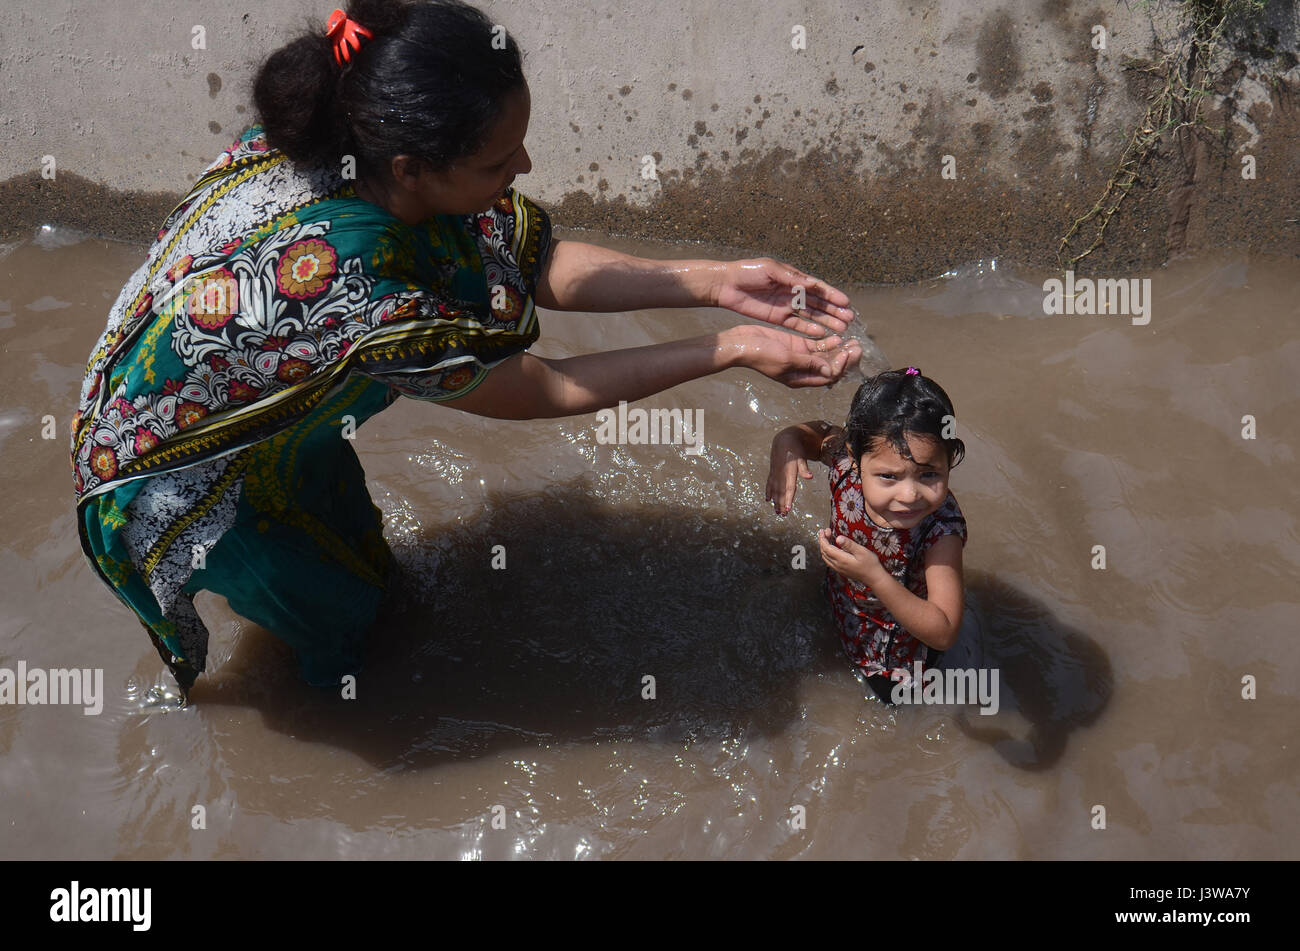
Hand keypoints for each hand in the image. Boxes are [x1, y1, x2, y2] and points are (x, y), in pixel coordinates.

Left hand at [714, 258, 857, 337]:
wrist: (726, 284)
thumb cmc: (748, 271)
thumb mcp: (770, 269)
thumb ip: (790, 277)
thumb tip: (812, 284)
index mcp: (794, 278)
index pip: (818, 288)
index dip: (833, 295)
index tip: (846, 303)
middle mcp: (793, 292)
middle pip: (818, 303)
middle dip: (834, 311)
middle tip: (849, 320)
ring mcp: (787, 306)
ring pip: (811, 316)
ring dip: (826, 322)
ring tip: (841, 329)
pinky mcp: (778, 317)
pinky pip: (797, 325)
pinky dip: (809, 330)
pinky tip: (821, 334)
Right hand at [731, 325, 861, 387]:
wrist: (741, 344)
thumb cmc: (761, 355)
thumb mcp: (786, 360)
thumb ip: (809, 363)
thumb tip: (830, 369)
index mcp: (800, 379)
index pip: (828, 376)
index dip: (841, 366)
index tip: (848, 352)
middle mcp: (803, 370)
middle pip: (830, 367)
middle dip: (845, 358)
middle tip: (858, 347)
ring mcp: (800, 357)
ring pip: (826, 356)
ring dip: (839, 350)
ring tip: (852, 341)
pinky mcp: (796, 346)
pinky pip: (816, 346)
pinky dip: (827, 342)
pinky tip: (837, 336)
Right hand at [766, 433, 814, 515]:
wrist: (784, 440)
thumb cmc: (796, 449)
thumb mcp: (802, 457)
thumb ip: (804, 468)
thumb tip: (810, 477)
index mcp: (789, 471)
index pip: (789, 487)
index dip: (788, 498)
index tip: (788, 509)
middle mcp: (780, 474)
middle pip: (781, 492)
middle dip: (781, 504)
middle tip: (783, 515)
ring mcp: (775, 473)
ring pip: (774, 490)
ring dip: (775, 501)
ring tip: (777, 512)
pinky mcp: (772, 472)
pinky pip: (769, 484)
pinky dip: (768, 492)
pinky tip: (768, 500)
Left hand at [817, 528, 884, 586]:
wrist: (874, 578)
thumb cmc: (870, 564)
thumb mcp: (861, 551)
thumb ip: (849, 545)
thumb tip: (838, 538)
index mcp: (841, 559)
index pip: (826, 548)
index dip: (823, 539)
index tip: (822, 530)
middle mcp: (837, 565)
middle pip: (824, 552)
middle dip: (823, 541)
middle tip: (826, 531)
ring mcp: (839, 569)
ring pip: (826, 557)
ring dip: (824, 547)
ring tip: (828, 538)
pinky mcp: (841, 571)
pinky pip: (829, 561)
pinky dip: (827, 553)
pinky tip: (832, 548)